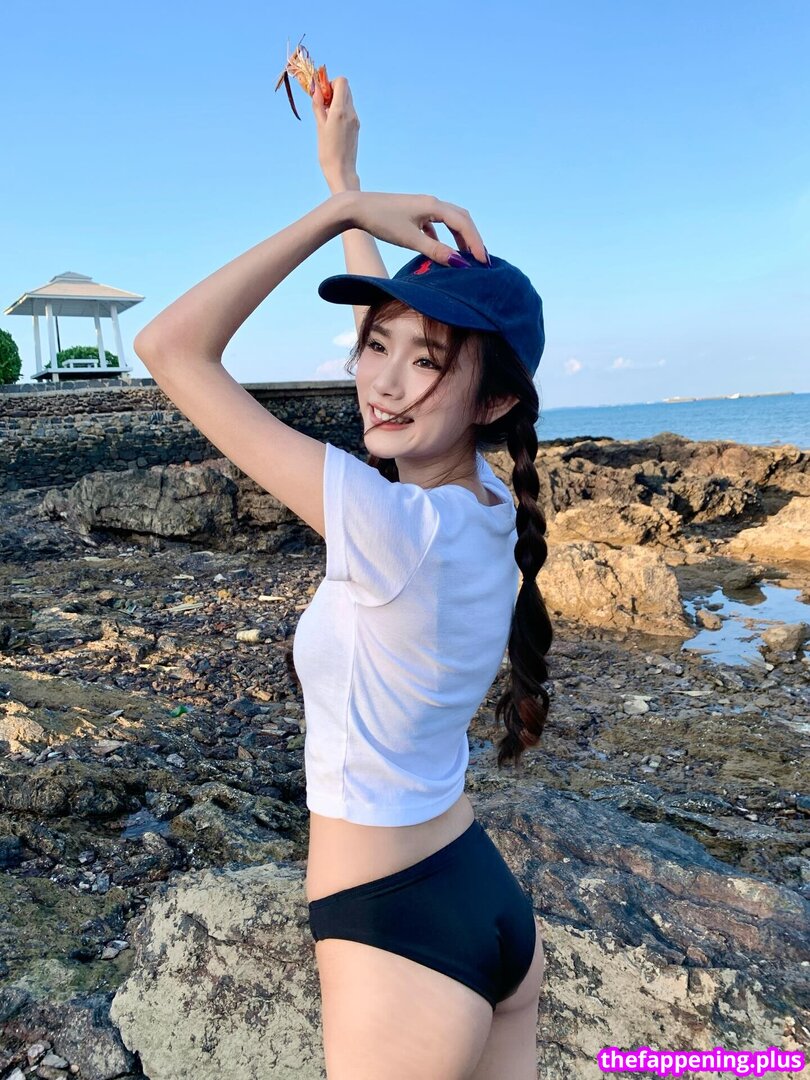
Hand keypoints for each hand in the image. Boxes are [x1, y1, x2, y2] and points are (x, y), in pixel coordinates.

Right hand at [311, 75, 359, 189]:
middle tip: (323, 104)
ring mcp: (355, 119)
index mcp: (340, 110)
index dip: (330, 83)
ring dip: (337, 100)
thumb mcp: (319, 126)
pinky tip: (333, 124)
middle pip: (345, 88)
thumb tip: (316, 88)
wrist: (342, 170)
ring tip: (327, 116)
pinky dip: (341, 110)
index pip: (342, 82)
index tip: (322, 95)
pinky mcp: (357, 126)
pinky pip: (349, 110)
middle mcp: (351, 112)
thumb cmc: (327, 151)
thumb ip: (318, 105)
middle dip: (333, 90)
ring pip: (348, 98)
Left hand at [342, 191, 487, 267]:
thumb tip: (459, 263)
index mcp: (433, 206)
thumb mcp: (410, 240)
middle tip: (481, 260)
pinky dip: (443, 236)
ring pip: (449, 220)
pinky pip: (435, 223)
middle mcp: (431, 203)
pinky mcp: (413, 212)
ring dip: (459, 237)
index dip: (475, 243)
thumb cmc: (381, 221)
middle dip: (472, 239)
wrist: (355, 207)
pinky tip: (441, 250)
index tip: (483, 262)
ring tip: (466, 256)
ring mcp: (422, 206)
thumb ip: (435, 251)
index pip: (463, 224)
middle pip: (461, 219)